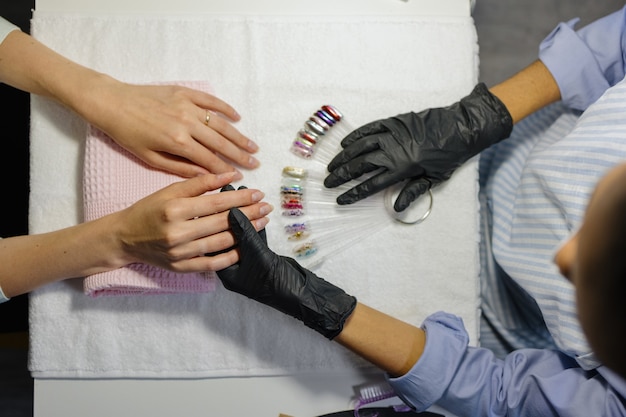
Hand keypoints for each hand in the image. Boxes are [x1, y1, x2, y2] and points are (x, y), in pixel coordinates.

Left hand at [88, 81, 259, 176]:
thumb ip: (179, 167)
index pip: (209, 160)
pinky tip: (237, 118)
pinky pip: (210, 101)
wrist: (112, 103)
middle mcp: (186, 123)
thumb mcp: (149, 157)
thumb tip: (204, 176)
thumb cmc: (127, 134)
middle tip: (255, 163)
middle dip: (240, 155)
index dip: (226, 170)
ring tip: (253, 146)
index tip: (240, 177)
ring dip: (238, 136)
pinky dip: (225, 109)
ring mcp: (187, 105)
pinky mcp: (184, 92)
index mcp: (177, 142)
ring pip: (220, 123)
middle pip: (220, 142)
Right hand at [111, 172, 271, 271]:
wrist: (124, 238)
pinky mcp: (181, 267)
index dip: (240, 198)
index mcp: (175, 209)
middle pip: (222, 223)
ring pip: (221, 243)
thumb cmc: (148, 210)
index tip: (258, 193)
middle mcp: (178, 232)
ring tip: (261, 223)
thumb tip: (230, 175)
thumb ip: (200, 183)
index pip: (216, 203)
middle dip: (249, 214)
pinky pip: (212, 264)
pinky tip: (245, 248)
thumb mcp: (169, 191)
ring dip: (246, 234)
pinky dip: (231, 257)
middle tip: (267, 207)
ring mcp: (180, 253)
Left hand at [217, 208, 356, 338]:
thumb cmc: (275, 282)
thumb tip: (231, 211)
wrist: (300, 294)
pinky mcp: (261, 260)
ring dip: (244, 218)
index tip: (214, 199)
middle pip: (227, 236)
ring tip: (244, 196)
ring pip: (242, 237)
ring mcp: (248, 264)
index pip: (213, 242)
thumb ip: (244, 233)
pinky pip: (254, 240)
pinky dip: (256, 227)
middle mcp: (234, 268)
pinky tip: (257, 212)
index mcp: (226, 273)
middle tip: (229, 191)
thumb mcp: (257, 255)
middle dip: (229, 214)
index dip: (213, 220)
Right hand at [324, 83, 512, 211]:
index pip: (371, 185)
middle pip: (360, 166)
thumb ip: (413, 191)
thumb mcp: (435, 179)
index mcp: (403, 169)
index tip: (341, 199)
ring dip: (344, 157)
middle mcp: (393, 152)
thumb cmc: (450, 155)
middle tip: (328, 182)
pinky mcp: (394, 122)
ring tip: (332, 165)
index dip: (353, 193)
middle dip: (341, 176)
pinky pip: (369, 129)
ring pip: (360, 147)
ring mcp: (391, 135)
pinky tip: (345, 144)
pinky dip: (356, 136)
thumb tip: (397, 208)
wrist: (461, 127)